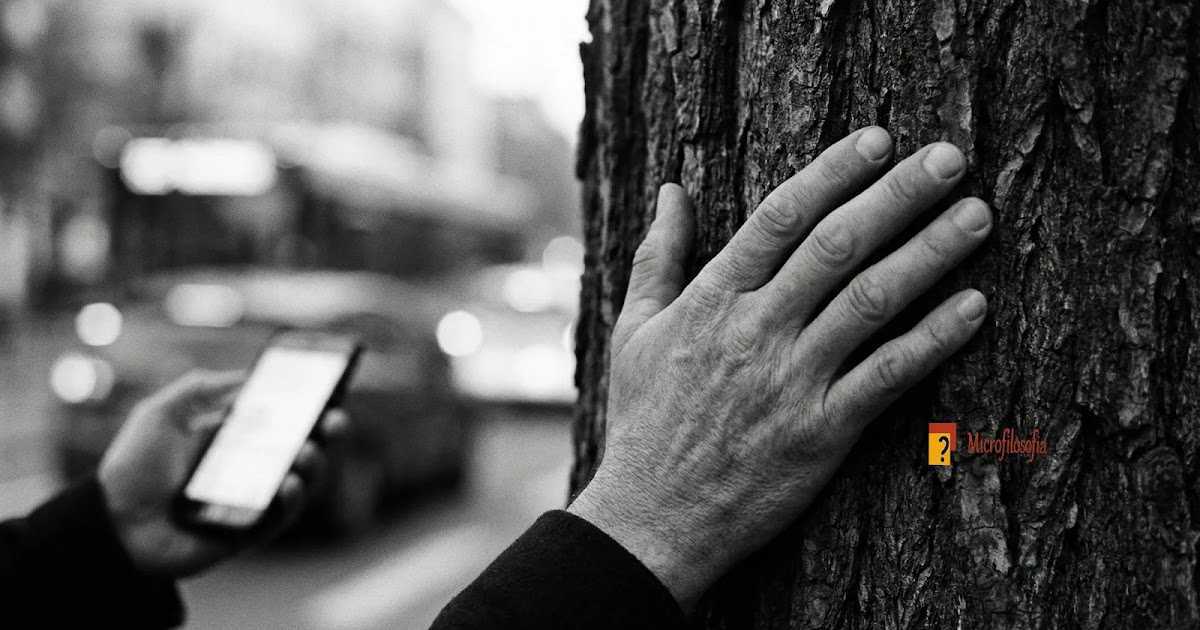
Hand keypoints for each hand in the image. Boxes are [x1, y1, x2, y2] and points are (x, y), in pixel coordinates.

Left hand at [98, 370, 347, 576]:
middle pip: (303, 450)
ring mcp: (251, 502)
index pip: (283, 421)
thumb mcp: (161, 412)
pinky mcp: (246, 533)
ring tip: (307, 451)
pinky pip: (279, 518)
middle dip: (326, 435)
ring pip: (300, 484)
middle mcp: (249, 470)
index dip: (309, 408)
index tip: (328, 392)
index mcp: (234, 440)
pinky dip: (289, 500)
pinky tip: (290, 482)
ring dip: (313, 467)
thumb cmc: (132, 467)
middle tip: (335, 419)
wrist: (110, 521)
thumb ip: (200, 387)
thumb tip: (247, 376)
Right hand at [567, 128, 990, 608]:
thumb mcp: (633, 331)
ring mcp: (790, 382)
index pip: (778, 217)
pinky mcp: (821, 433)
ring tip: (976, 216)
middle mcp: (754, 331)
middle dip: (897, 195)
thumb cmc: (643, 422)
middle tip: (948, 156)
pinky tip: (973, 306)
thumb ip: (657, 257)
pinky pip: (887, 375)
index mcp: (710, 300)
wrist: (652, 519)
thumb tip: (672, 191)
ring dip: (929, 254)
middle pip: (836, 246)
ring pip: (870, 301)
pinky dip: (933, 338)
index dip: (833, 172)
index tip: (878, 140)